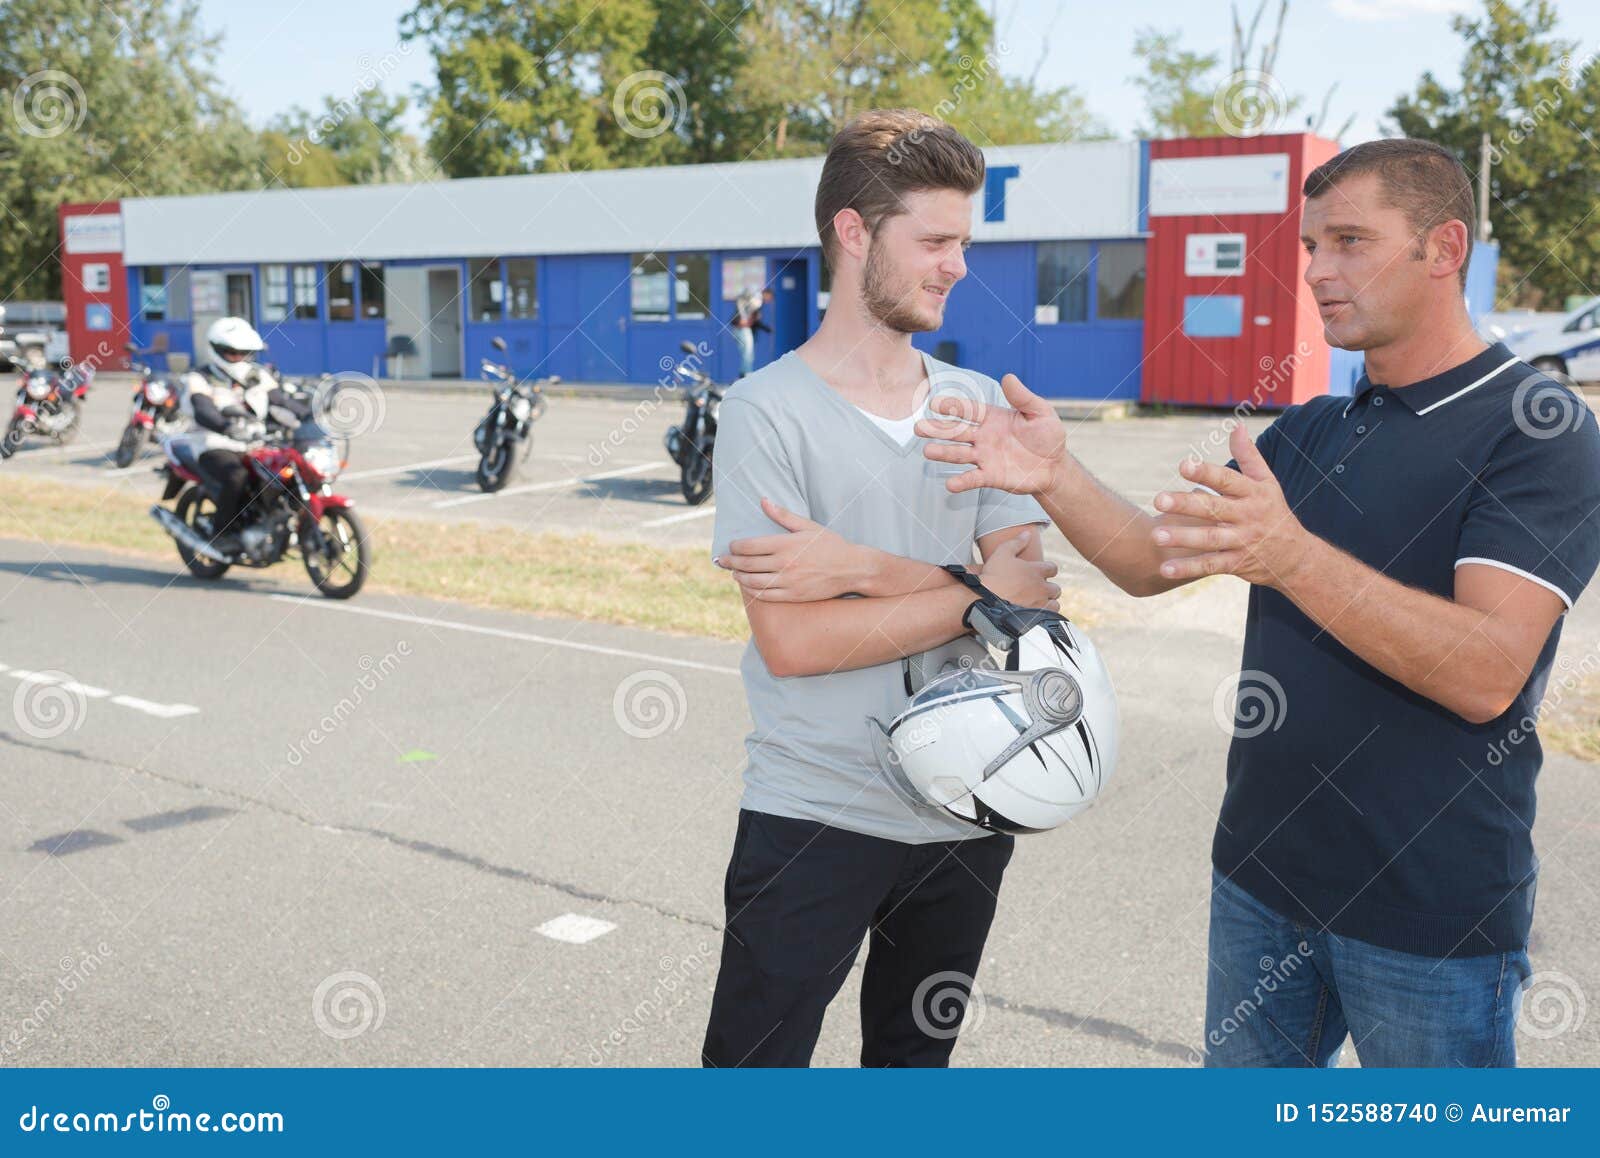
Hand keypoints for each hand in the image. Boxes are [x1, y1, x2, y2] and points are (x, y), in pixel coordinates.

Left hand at [716, 498, 869, 600]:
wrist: (851, 569)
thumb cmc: (831, 545)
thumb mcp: (807, 526)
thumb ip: (782, 515)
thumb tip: (763, 500)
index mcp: (786, 544)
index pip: (749, 546)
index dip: (735, 546)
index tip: (731, 546)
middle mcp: (784, 564)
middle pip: (747, 564)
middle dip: (730, 562)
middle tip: (722, 560)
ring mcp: (788, 582)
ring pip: (753, 582)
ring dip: (739, 577)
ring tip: (734, 573)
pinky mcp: (793, 596)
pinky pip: (766, 595)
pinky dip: (752, 591)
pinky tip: (748, 586)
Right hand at [915, 373, 1065, 494]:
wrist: (1055, 466)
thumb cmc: (1048, 436)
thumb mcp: (1040, 412)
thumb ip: (1023, 397)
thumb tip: (1008, 377)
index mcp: (992, 418)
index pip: (968, 410)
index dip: (952, 406)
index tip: (934, 403)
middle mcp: (983, 436)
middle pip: (956, 432)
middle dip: (938, 429)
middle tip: (919, 427)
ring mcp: (985, 457)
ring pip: (959, 454)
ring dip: (943, 453)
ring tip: (927, 451)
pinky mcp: (990, 477)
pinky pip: (973, 478)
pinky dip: (962, 482)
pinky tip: (950, 485)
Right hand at [976, 530, 1060, 609]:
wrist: (985, 600)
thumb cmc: (992, 576)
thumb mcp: (1002, 553)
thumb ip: (1016, 542)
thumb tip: (1027, 533)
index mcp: (1036, 570)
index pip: (1053, 568)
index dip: (1048, 570)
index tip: (1041, 573)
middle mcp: (1042, 587)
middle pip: (1056, 588)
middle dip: (1049, 589)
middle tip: (1038, 590)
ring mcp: (1040, 603)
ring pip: (1055, 604)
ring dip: (1049, 603)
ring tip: (1038, 604)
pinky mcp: (1036, 618)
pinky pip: (1048, 617)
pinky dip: (1045, 616)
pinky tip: (1036, 615)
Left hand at [1149, 424, 1315, 588]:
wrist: (1296, 556)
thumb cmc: (1273, 511)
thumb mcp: (1267, 482)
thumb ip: (1249, 455)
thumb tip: (1236, 425)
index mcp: (1252, 493)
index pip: (1227, 480)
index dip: (1205, 473)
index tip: (1183, 465)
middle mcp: (1247, 516)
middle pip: (1213, 509)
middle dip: (1185, 505)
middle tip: (1158, 500)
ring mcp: (1242, 541)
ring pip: (1210, 539)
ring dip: (1183, 538)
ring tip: (1156, 535)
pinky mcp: (1237, 563)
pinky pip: (1211, 565)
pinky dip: (1188, 568)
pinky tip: (1165, 567)